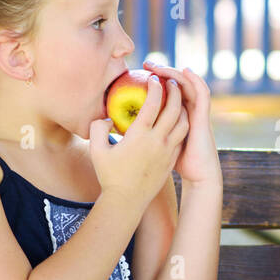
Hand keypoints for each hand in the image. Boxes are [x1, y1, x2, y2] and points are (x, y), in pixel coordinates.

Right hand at [87, 73, 188, 204]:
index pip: (153, 104)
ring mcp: (168, 151)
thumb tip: (107, 118)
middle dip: (174, 91)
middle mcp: (158, 141)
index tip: (154, 78)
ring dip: (182, 108)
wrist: (127, 201)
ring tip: (177, 99)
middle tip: (170, 82)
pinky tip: (177, 120)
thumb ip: (97, 128)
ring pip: (183, 123)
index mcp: (140, 135)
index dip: (156, 87)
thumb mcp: (96, 150)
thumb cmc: (109, 176)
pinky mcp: (172, 160)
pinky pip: (182, 137)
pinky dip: (182, 124)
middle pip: (174, 109)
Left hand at [142, 61, 220, 185]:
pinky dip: (195, 81)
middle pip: (174, 88)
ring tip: (159, 66)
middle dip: (161, 74)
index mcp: (170, 123)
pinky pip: (201, 94)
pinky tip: (185, 71)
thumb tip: (110, 123)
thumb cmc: (172, 168)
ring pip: (187, 86)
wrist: (198, 178)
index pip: (162, 98)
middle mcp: (184, 115)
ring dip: (175, 74)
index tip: (136, 75)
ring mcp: (194, 114)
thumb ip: (134, 138)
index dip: (153, 85)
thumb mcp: (150, 151)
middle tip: (145, 65)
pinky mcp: (203, 117)